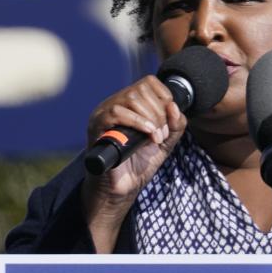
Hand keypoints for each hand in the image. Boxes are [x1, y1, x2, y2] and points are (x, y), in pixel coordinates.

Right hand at [82, 76, 186, 248]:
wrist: (121, 189)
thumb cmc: (139, 165)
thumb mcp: (165, 141)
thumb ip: (175, 124)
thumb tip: (174, 106)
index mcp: (129, 104)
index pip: (149, 83)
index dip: (164, 98)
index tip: (168, 121)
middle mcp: (114, 104)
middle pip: (142, 89)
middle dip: (159, 113)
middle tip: (161, 135)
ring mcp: (103, 113)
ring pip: (131, 98)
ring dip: (151, 119)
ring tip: (155, 139)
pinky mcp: (96, 126)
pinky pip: (116, 112)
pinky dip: (138, 122)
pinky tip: (148, 136)